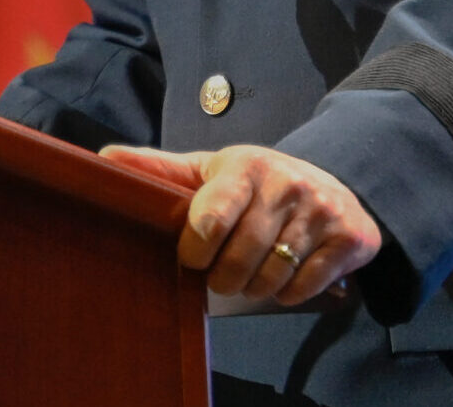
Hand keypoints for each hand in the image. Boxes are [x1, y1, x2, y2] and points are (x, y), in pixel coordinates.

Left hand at [100, 143, 381, 305]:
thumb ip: (159, 170)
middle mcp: (287, 183)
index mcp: (246, 165)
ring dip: (254, 288)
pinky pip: (307, 286)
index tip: (190, 257)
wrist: (335, 183)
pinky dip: (288, 293)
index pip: (216, 212)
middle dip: (222, 277)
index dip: (197, 244)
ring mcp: (322, 210)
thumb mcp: (209, 170)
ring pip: (273, 275)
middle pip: (242, 255)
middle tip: (217, 276)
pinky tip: (282, 278)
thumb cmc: (254, 182)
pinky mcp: (350, 238)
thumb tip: (102, 158)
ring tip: (248, 276)